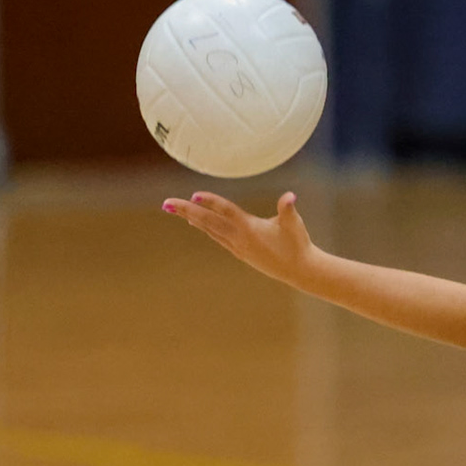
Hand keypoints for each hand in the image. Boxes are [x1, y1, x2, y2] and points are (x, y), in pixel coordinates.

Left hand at [162, 190, 314, 285]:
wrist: (299, 270)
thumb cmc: (297, 244)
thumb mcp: (294, 224)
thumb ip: (288, 208)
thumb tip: (290, 196)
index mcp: (249, 228)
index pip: (226, 211)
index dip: (210, 202)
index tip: (193, 195)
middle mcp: (239, 238)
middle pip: (208, 221)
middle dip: (187, 211)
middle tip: (167, 203)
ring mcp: (237, 247)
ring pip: (209, 230)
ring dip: (192, 218)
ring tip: (176, 209)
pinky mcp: (240, 252)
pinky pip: (217, 237)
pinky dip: (205, 228)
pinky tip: (197, 223)